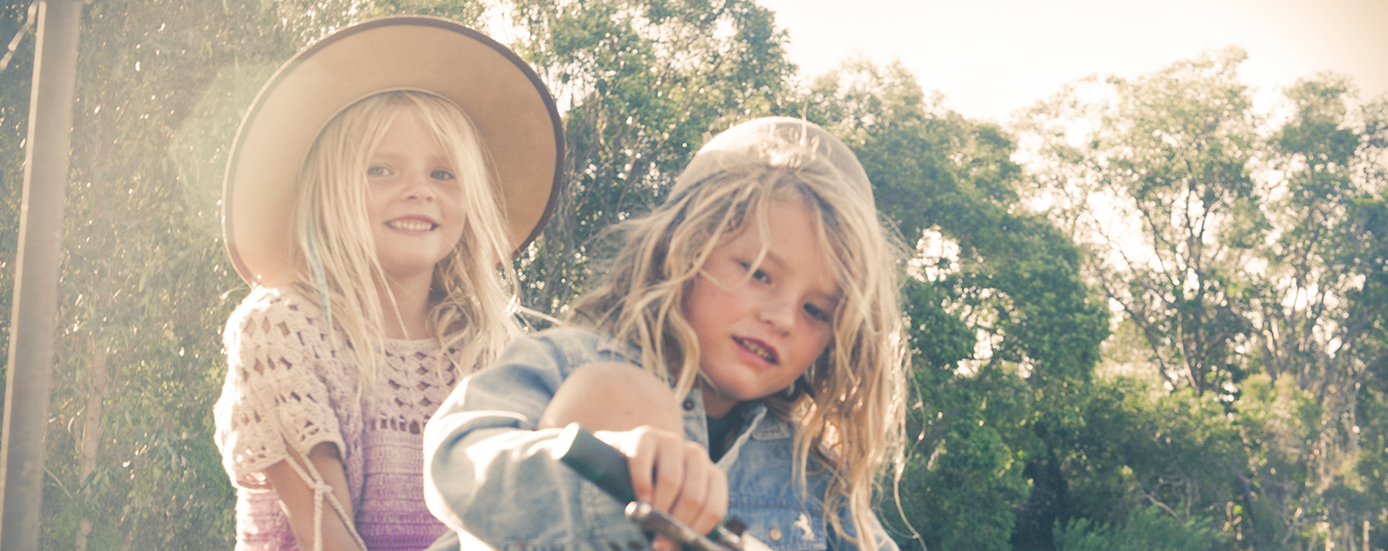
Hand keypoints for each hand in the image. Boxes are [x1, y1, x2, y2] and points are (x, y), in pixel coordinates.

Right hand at [597, 426, 727, 549]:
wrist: (622, 459)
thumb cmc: (652, 490)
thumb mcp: (673, 506)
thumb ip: (681, 524)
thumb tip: (674, 548)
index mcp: (711, 475)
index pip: (714, 508)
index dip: (695, 531)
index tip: (674, 544)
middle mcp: (696, 455)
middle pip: (694, 496)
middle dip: (674, 522)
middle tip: (658, 539)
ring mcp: (672, 441)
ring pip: (672, 480)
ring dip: (658, 507)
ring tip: (647, 519)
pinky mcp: (645, 435)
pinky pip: (644, 462)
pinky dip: (641, 484)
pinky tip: (638, 498)